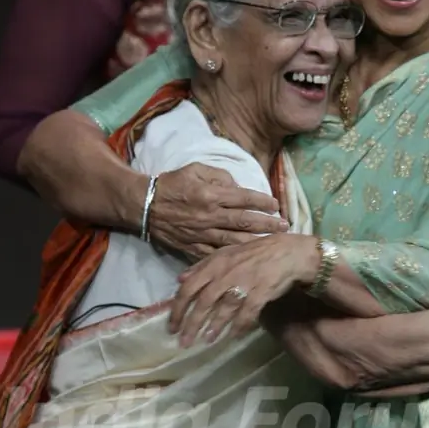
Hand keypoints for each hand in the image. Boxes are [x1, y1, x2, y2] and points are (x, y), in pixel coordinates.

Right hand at [149, 164, 288, 258]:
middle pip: (245, 222)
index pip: (244, 198)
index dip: (263, 201)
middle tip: (285, 227)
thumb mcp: (195, 169)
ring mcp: (202, 235)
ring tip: (273, 243)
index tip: (276, 204)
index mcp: (210, 195)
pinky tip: (247, 258)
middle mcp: (209, 216)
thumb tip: (238, 186)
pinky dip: (233, 257)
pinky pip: (217, 255)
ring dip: (256, 242)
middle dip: (268, 225)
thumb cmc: (171, 184)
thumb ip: (219, 175)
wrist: (143, 205)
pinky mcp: (193, 248)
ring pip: (235, 241)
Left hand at [168, 235, 320, 345]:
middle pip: (203, 302)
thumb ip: (201, 266)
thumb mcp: (225, 254)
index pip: (189, 288)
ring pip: (224, 309)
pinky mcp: (261, 293)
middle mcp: (226, 274)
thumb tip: (180, 279)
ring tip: (206, 341)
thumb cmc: (253, 254)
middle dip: (192, 324)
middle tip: (184, 342)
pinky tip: (233, 337)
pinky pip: (247, 313)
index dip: (178, 308)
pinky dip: (239, 326)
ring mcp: (244, 284)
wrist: (287, 252)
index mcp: (214, 264)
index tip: (172, 326)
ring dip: (214, 327)